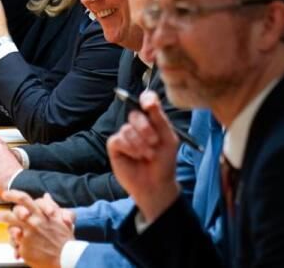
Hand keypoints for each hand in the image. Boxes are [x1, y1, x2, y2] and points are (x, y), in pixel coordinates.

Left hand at [0, 191, 72, 267]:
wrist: (67, 258)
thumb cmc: (65, 240)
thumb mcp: (62, 219)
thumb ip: (52, 206)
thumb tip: (46, 196)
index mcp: (40, 215)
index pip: (23, 199)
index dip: (13, 195)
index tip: (5, 194)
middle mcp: (31, 224)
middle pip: (10, 215)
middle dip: (1, 214)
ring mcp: (27, 237)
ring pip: (10, 230)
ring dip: (7, 230)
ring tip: (7, 233)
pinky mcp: (24, 249)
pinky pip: (16, 246)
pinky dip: (17, 247)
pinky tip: (19, 248)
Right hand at [107, 90, 180, 223]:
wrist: (156, 184)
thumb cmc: (165, 162)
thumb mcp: (168, 139)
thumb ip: (160, 119)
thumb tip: (149, 101)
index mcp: (152, 120)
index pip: (146, 100)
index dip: (146, 98)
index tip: (148, 105)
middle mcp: (137, 125)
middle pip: (135, 114)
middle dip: (145, 128)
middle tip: (154, 142)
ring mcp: (125, 135)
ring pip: (127, 129)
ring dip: (140, 143)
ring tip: (147, 155)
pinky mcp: (115, 145)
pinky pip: (119, 139)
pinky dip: (130, 148)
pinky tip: (136, 156)